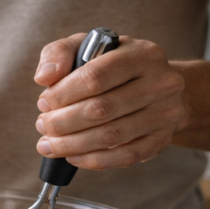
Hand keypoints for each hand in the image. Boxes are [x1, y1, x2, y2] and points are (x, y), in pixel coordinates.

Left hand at [33, 34, 186, 169]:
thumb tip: (44, 76)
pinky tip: (73, 157)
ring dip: (72, 144)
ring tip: (49, 144)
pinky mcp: (163, 139)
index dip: (62, 94)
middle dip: (62, 122)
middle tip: (43, 126)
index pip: (95, 76)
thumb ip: (59, 53)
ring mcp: (166, 113)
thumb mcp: (87, 47)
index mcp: (141, 53)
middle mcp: (161, 82)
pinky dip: (94, 160)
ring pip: (111, 136)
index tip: (44, 103)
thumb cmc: (113, 67)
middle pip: (101, 109)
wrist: (157, 87)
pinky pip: (126, 156)